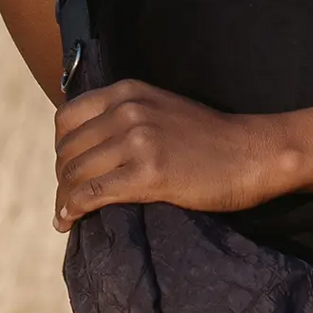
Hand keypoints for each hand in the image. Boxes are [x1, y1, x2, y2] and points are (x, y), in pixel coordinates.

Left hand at [53, 79, 292, 228]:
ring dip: (63, 198)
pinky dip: (73, 209)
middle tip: (67, 199)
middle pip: (68, 149)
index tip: (67, 169)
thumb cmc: (209, 137)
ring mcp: (138, 141)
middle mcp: (127, 110)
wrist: (251, 153)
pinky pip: (93, 194)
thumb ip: (125, 116)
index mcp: (128, 91)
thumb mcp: (161, 108)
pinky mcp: (148, 174)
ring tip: (64, 215)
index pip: (67, 118)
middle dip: (61, 177)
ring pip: (75, 173)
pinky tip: (70, 220)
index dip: (61, 147)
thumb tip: (87, 145)